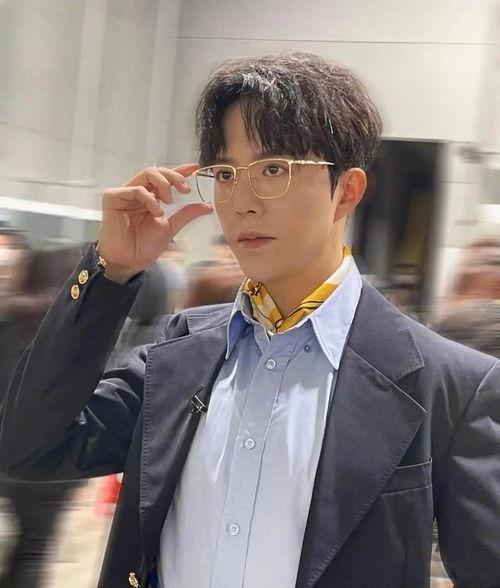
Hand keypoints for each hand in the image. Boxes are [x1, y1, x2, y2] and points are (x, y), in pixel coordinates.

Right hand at [97, 164, 212, 282]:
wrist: (128, 261)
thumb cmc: (144, 246)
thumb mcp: (171, 227)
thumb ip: (187, 214)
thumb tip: (208, 206)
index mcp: (150, 198)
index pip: (165, 178)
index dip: (179, 170)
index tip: (195, 168)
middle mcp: (138, 193)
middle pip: (156, 171)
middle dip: (174, 177)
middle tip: (185, 190)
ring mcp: (125, 193)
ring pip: (147, 173)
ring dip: (163, 185)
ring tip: (169, 202)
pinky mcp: (113, 197)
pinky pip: (136, 189)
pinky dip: (150, 198)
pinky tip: (155, 211)